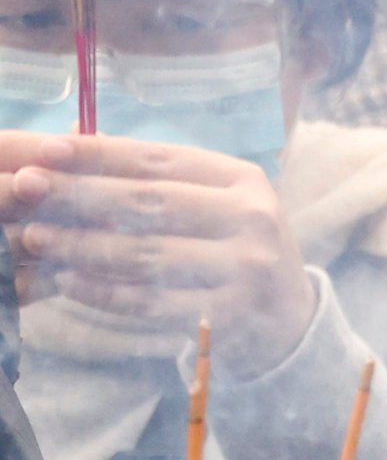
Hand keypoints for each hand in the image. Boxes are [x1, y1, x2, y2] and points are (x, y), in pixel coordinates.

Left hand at [0, 132, 319, 377]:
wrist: (288, 319)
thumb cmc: (233, 249)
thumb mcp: (215, 203)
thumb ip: (156, 178)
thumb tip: (70, 140)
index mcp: (243, 180)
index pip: (161, 160)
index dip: (100, 154)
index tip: (47, 150)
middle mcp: (252, 218)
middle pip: (150, 202)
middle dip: (80, 193)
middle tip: (25, 187)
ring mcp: (245, 268)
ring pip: (146, 253)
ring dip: (83, 245)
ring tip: (35, 237)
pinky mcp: (230, 314)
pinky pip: (152, 301)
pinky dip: (104, 291)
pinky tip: (67, 282)